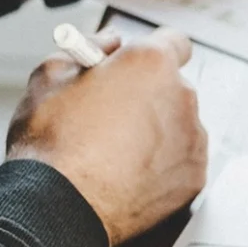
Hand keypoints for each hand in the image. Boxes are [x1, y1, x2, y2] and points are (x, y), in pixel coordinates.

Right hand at [6, 28, 207, 246]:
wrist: (61, 205)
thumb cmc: (53, 142)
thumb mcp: (51, 74)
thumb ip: (89, 47)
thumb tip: (110, 44)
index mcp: (151, 63)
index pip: (173, 41)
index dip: (151, 51)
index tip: (136, 64)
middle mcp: (183, 97)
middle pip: (173, 87)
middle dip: (148, 94)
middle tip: (111, 113)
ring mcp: (194, 139)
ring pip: (178, 124)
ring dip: (156, 130)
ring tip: (114, 149)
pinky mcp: (195, 175)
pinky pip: (181, 160)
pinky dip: (162, 164)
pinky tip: (127, 172)